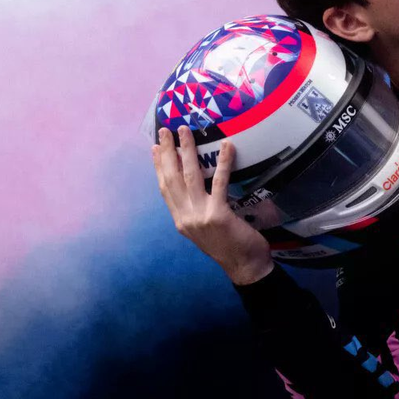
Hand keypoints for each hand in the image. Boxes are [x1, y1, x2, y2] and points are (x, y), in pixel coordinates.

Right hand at [152, 124, 272, 283]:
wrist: (245, 268)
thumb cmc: (229, 247)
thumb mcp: (204, 230)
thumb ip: (195, 211)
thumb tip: (192, 189)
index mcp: (180, 221)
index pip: (165, 188)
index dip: (158, 167)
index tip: (154, 148)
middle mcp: (185, 218)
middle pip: (172, 178)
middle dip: (167, 152)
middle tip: (166, 131)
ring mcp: (200, 216)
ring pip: (190, 177)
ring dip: (187, 150)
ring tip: (185, 131)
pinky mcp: (218, 215)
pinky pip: (220, 183)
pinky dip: (223, 163)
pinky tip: (226, 146)